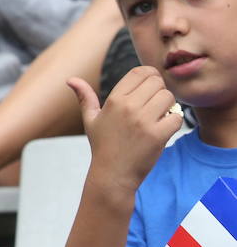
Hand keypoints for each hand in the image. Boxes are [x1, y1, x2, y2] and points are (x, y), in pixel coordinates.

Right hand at [67, 66, 182, 192]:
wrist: (113, 174)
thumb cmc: (102, 145)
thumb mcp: (90, 119)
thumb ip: (85, 97)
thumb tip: (70, 79)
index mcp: (114, 100)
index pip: (140, 72)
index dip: (151, 75)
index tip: (151, 85)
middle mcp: (128, 107)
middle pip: (157, 82)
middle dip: (160, 90)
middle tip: (156, 103)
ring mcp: (143, 122)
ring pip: (168, 97)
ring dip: (169, 105)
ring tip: (160, 115)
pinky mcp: (157, 135)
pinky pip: (176, 117)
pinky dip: (174, 121)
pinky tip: (164, 128)